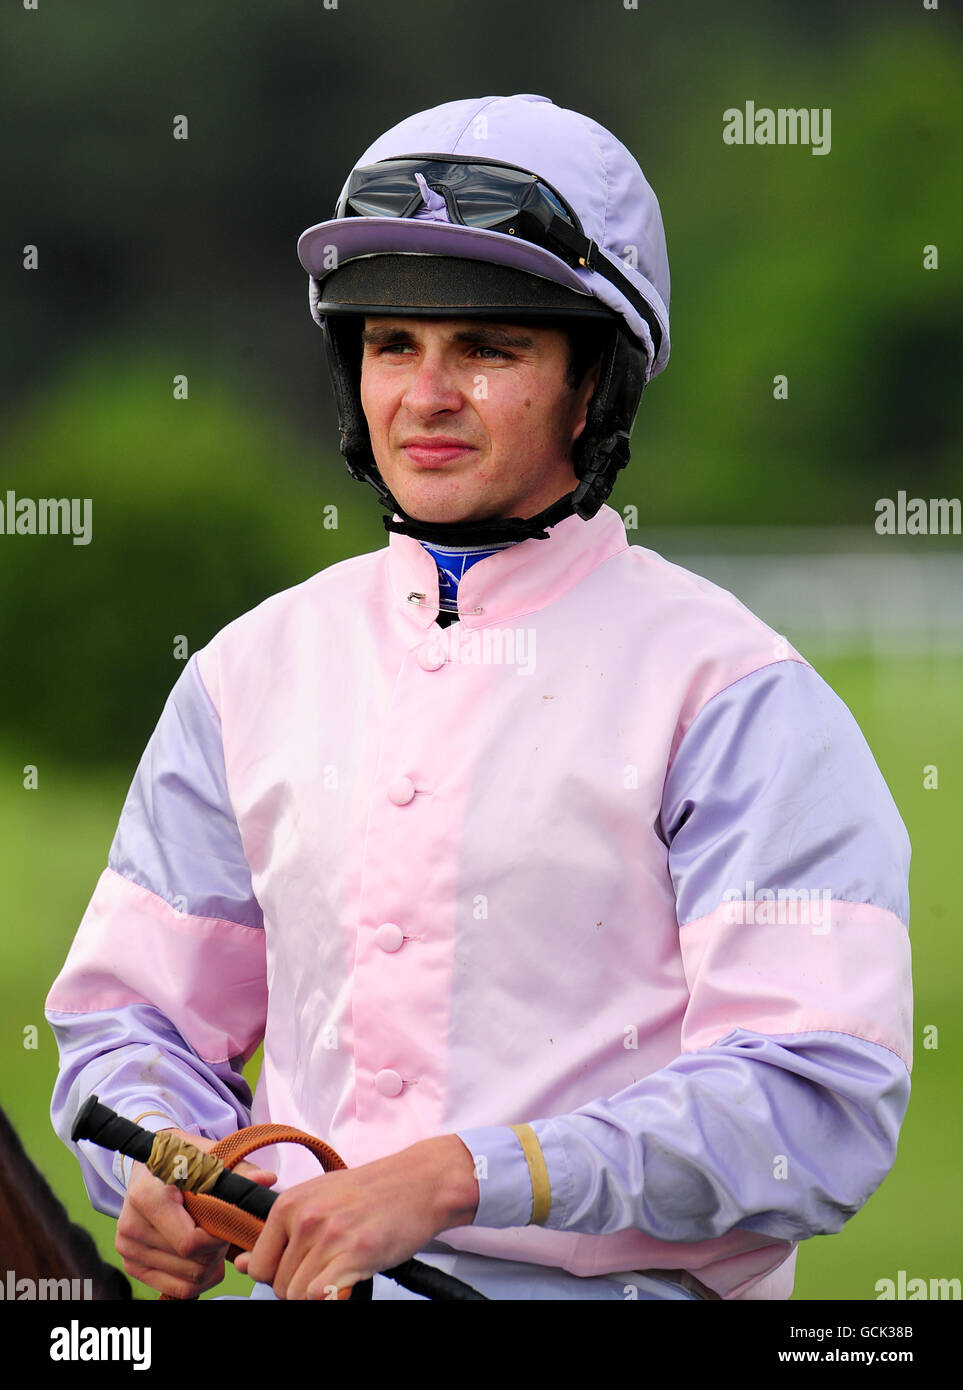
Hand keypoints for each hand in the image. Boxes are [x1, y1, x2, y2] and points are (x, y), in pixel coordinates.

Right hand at [114, 1128, 276, 1298]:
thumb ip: (239, 1171)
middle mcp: (131, 1227)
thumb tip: (268, 1179)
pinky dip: (198, 1279)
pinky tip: (203, 1256)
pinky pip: (177, 1289)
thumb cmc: (183, 1159)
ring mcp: (129, 1249)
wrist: (150, 1166)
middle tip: (223, 1228)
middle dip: (217, 1250)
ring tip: (212, 1238)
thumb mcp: (209, 1157)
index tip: (231, 1222)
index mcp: (147, 1198)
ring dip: (210, 1264)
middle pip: (192, 1264)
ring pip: (188, 1280)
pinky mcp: (132, 1265)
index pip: (190, 1242)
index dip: (219, 1237)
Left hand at [234, 1134, 478, 1300]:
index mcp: (290, 1203)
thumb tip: (242, 1265)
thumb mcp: (319, 1199)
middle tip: (330, 1266)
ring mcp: (328, 1236)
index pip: (259, 1265)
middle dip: (301, 1285)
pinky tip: (347, 1279)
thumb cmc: (371, 1193)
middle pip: (280, 1284)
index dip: (279, 1275)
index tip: (303, 1266)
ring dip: (318, 1292)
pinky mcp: (353, 1254)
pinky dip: (329, 1296)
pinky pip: (319, 1296)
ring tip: (342, 1268)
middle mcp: (304, 1218)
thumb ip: (281, 1231)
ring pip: (298, 1295)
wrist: (420, 1182)